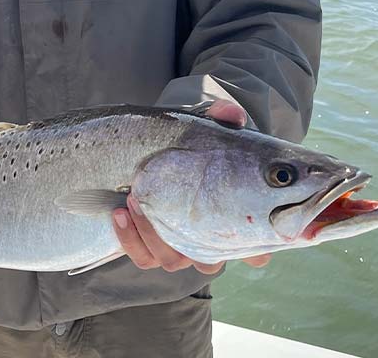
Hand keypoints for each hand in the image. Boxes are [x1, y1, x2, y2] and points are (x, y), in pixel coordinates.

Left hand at [112, 99, 271, 273]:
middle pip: (206, 262)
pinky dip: (130, 240)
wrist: (168, 146)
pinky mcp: (152, 245)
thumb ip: (225, 117)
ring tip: (132, 200)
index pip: (257, 252)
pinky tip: (120, 214)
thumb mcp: (213, 126)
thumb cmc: (200, 143)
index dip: (254, 253)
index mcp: (236, 220)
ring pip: (170, 260)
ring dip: (149, 235)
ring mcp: (181, 246)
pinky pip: (143, 257)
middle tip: (158, 204)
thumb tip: (231, 113)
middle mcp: (210, 242)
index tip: (244, 244)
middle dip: (181, 240)